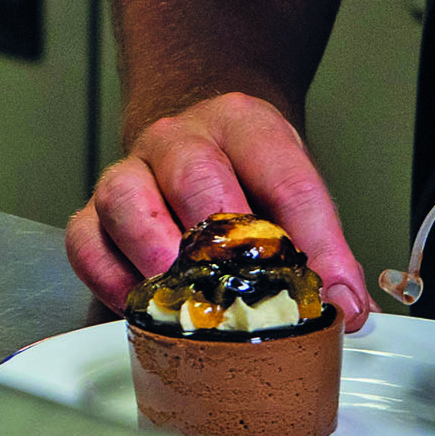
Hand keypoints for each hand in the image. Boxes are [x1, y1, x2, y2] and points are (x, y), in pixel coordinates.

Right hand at [64, 90, 371, 328]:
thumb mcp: (292, 192)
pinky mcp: (94, 212)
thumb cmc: (243, 174)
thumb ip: (324, 249)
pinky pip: (87, 242)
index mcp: (245, 126)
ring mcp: (130, 171)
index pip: (286, 176)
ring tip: (185, 297)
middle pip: (197, 176)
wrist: (191, 140)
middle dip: (222, 237)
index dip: (316, 241)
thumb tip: (347, 309)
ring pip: (128, 201)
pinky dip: (111, 280)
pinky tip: (143, 306)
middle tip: (244, 286)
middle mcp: (180, 139)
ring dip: (157, 255)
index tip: (334, 294)